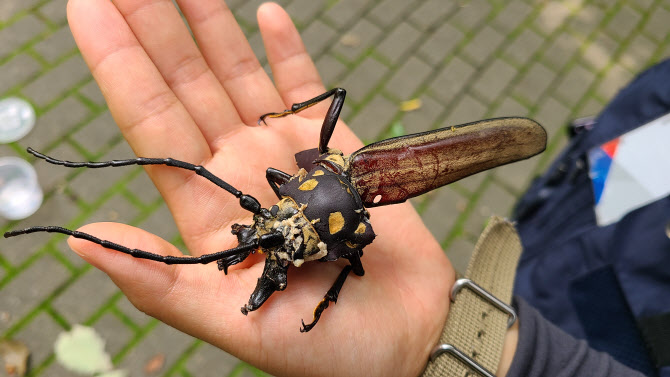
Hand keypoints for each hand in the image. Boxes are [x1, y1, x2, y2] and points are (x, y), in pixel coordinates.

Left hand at [66, 0, 452, 375]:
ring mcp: (287, 158)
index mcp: (207, 209)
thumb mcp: (234, 324)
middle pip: (186, 85)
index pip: (151, 123)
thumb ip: (159, 283)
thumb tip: (81, 241)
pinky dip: (287, 53)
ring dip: (210, 27)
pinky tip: (266, 13)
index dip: (118, 66)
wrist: (403, 341)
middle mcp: (240, 173)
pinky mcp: (337, 153)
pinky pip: (307, 92)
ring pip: (239, 77)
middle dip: (154, 28)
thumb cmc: (322, 349)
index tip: (89, 8)